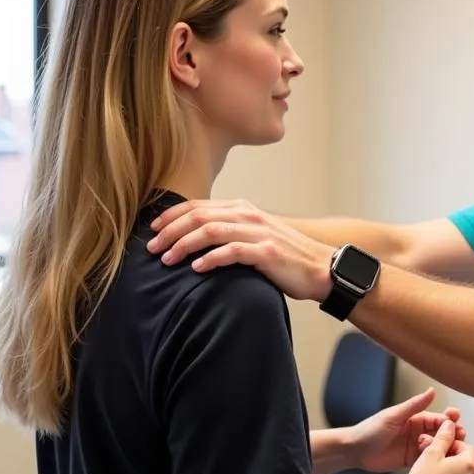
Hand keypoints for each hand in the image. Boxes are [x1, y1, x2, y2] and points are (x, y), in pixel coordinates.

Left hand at [146, 199, 331, 301]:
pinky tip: (196, 269)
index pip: (199, 205)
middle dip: (170, 231)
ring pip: (210, 231)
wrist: (321, 268)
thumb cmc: (285, 257)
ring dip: (184, 245)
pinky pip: (232, 252)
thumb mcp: (255, 236)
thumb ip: (230, 232)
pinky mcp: (267, 252)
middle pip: (199, 216)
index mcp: (243, 209)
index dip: (171, 215)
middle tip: (151, 248)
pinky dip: (210, 259)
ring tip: (167, 260)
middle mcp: (249, 215)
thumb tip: (196, 239)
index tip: (152, 230)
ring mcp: (259, 232)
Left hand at [351, 387, 465, 472]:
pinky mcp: (411, 461)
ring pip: (437, 448)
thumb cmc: (370, 429)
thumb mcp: (394, 416)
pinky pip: (428, 461)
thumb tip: (432, 390)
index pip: (437, 418)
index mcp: (415, 419)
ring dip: (446, 449)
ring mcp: (415, 447)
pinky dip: (436, 462)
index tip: (457, 420)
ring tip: (453, 451)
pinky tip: (443, 464)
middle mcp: (417, 432)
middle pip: (441, 433)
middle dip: (452, 435)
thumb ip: (414, 405)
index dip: (448, 420)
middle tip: (461, 436)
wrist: (354, 450)